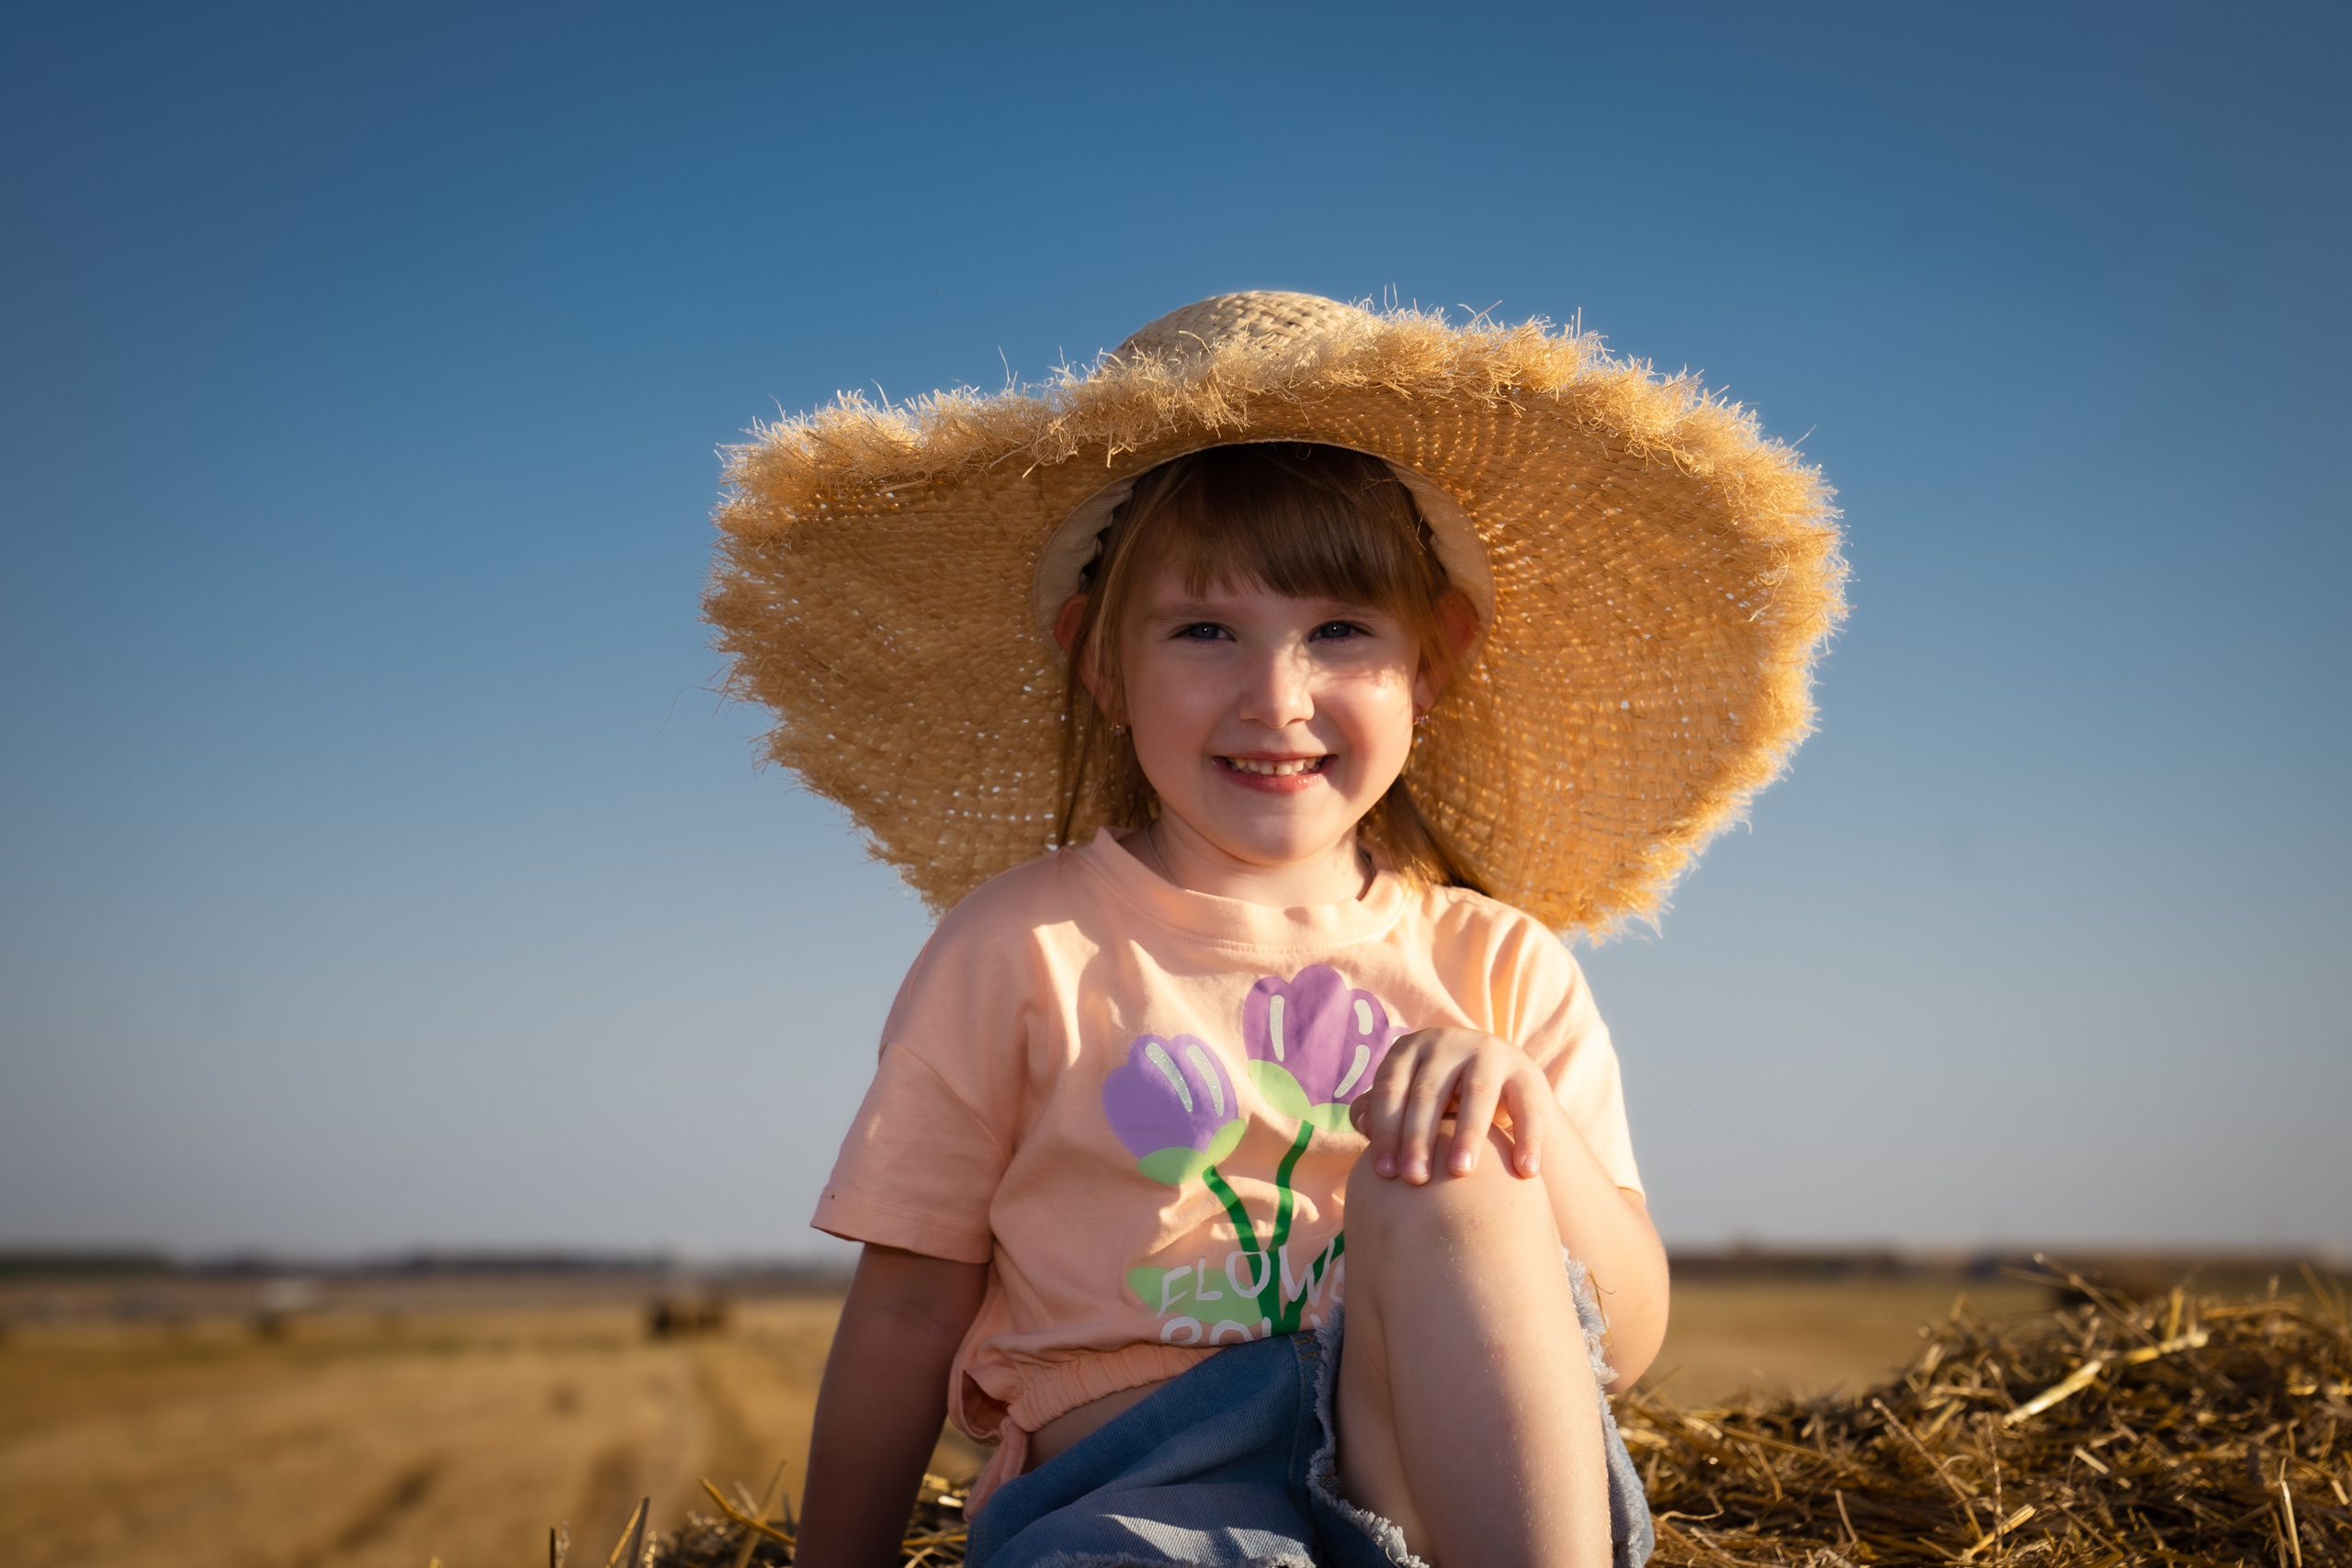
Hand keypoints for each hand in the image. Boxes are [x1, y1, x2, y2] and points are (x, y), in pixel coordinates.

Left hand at [1348, 1027, 1552, 1183]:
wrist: (1500, 1085)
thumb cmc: (1438, 1100)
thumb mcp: (1407, 1099)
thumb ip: (1379, 1111)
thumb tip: (1362, 1124)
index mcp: (1411, 1049)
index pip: (1390, 1088)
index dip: (1385, 1129)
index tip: (1385, 1173)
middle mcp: (1448, 1043)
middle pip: (1428, 1092)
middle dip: (1419, 1138)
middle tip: (1415, 1179)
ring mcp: (1489, 1053)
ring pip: (1476, 1094)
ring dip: (1468, 1134)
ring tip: (1461, 1171)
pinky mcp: (1526, 1072)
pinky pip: (1527, 1107)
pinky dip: (1528, 1138)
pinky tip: (1525, 1172)